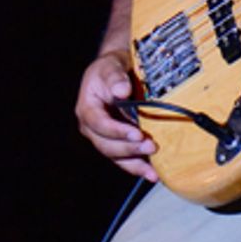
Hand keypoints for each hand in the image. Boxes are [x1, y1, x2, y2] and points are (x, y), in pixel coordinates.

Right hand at [75, 49, 157, 179]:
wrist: (118, 73)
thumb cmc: (112, 68)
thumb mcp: (111, 66)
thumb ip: (115, 78)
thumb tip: (121, 90)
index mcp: (87, 108)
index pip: (98, 123)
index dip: (116, 131)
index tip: (137, 133)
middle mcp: (92, 127)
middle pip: (106, 144)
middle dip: (129, 148)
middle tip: (151, 146)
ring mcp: (104, 137)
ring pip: (116, 156)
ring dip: (135, 163)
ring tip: (153, 170)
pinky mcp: (117, 143)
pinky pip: (125, 159)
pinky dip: (138, 167)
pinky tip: (153, 175)